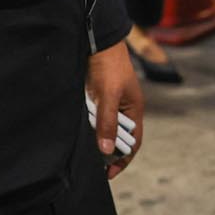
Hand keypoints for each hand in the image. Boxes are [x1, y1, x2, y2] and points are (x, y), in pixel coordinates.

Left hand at [87, 41, 144, 177]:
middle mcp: (125, 110)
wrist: (97, 42)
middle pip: (120, 139)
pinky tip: (81, 134)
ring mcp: (111, 104)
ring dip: (98, 141)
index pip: (133, 143)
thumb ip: (107, 123)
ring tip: (85, 154)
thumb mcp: (108, 96)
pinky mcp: (99, 99)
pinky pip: (96, 120)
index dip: (123, 159)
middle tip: (93, 166)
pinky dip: (90, 129)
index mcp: (134, 110)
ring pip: (106, 130)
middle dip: (109, 154)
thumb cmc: (109, 66)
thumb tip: (105, 150)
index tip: (108, 173)